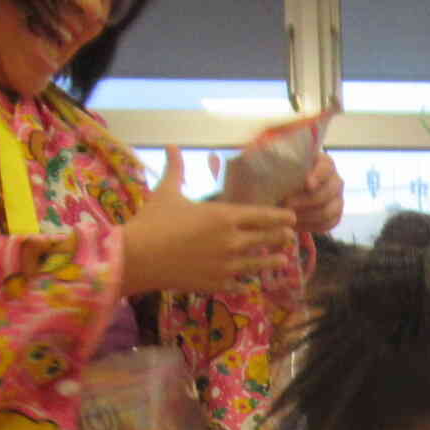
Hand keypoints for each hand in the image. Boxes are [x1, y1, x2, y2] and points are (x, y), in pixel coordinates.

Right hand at [122, 146, 298, 294]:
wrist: (137, 257)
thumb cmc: (152, 222)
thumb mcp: (166, 193)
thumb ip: (176, 170)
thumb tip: (171, 145)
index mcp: (224, 216)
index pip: (262, 216)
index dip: (279, 217)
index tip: (291, 217)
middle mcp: (232, 242)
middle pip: (266, 239)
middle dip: (279, 237)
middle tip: (289, 236)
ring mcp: (227, 266)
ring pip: (258, 264)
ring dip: (272, 261)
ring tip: (282, 259)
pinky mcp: (217, 284)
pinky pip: (238, 284)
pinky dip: (244, 282)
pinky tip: (248, 282)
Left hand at [284, 152, 343, 235]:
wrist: (285, 193)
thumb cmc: (281, 175)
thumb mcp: (280, 166)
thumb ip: (281, 166)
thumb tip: (273, 165)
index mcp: (325, 164)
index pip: (327, 168)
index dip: (318, 176)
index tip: (307, 183)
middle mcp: (335, 181)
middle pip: (328, 192)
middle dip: (306, 200)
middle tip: (286, 203)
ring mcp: (337, 200)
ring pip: (327, 211)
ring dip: (306, 215)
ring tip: (288, 215)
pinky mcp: (335, 216)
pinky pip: (327, 224)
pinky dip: (310, 225)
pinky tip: (295, 224)